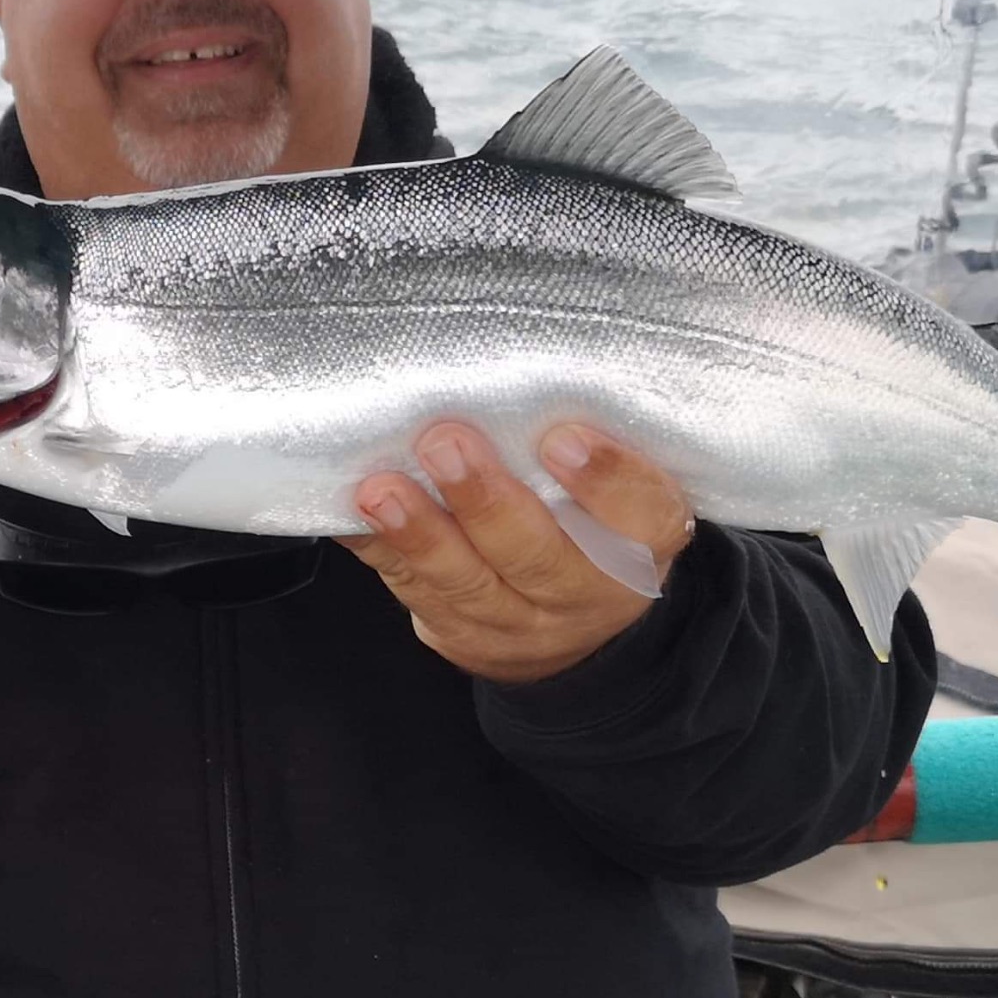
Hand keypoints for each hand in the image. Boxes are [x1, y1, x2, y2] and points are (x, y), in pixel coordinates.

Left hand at [337, 422, 695, 684]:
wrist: (574, 625)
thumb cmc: (596, 522)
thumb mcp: (625, 491)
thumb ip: (595, 439)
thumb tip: (526, 363)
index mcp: (643, 543)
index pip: (640, 511)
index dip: (606, 478)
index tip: (562, 438)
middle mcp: (587, 594)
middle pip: (538, 555)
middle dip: (486, 500)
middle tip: (446, 443)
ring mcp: (521, 625)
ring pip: (468, 584)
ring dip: (420, 533)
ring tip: (382, 489)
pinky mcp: (462, 635)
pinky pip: (415, 593)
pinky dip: (381, 549)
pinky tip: (355, 515)